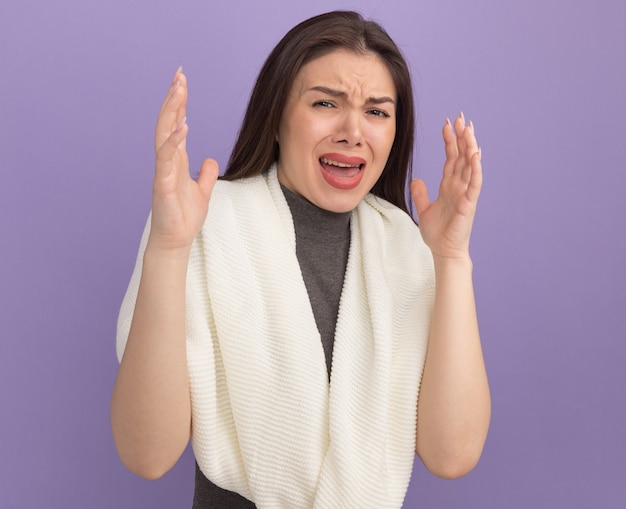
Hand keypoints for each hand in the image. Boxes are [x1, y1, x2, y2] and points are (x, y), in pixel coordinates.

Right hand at [150, 67, 218, 251]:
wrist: (175, 241)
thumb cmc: (184, 218)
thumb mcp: (202, 192)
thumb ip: (205, 175)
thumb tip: (210, 159)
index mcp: (175, 160)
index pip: (176, 124)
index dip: (179, 103)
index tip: (182, 81)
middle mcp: (166, 161)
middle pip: (167, 123)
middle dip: (173, 98)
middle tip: (179, 75)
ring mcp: (162, 172)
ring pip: (164, 135)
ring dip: (171, 111)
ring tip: (179, 90)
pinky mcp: (162, 185)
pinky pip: (166, 159)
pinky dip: (174, 142)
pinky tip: (184, 126)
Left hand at [410, 113, 481, 259]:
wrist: (444, 251)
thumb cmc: (437, 233)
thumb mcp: (424, 209)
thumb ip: (420, 193)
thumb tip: (416, 179)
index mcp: (449, 186)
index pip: (451, 158)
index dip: (449, 141)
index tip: (447, 123)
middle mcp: (459, 186)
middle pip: (462, 156)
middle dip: (462, 136)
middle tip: (461, 117)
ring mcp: (466, 193)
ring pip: (470, 165)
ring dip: (470, 146)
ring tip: (468, 129)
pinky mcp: (469, 203)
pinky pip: (474, 183)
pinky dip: (476, 168)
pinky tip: (476, 154)